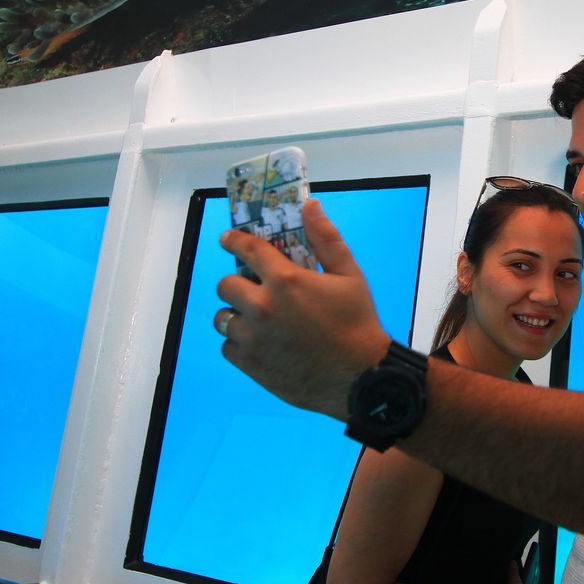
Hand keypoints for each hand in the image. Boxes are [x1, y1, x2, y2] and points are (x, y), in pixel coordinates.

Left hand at [215, 199, 390, 419]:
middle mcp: (262, 307)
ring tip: (255, 319)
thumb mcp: (349, 275)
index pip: (245, 249)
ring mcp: (253, 338)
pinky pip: (228, 347)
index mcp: (285, 280)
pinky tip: (260, 342)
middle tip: (253, 289)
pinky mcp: (250, 364)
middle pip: (225, 285)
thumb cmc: (358, 323)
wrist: (360, 378)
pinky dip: (239, 343)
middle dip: (237, 283)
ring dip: (235, 314)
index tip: (228, 240)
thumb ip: (326, 238)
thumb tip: (310, 205)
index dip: (233, 241)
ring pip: (223, 318)